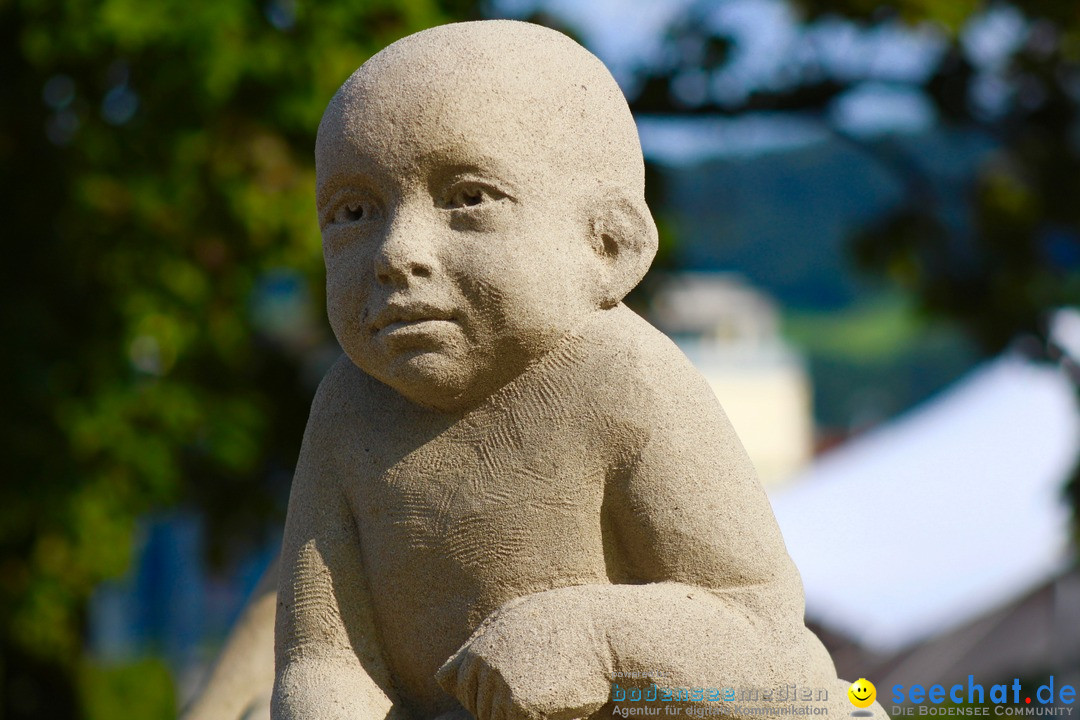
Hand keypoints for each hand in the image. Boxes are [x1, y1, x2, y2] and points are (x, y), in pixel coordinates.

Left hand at [435, 589, 612, 719]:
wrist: (611, 633)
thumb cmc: (575, 629)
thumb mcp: (522, 620)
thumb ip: (484, 644)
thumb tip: (441, 678)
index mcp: (483, 637)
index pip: (456, 680)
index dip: (484, 690)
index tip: (517, 686)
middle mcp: (482, 657)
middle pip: (476, 706)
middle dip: (502, 708)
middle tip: (542, 689)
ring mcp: (497, 680)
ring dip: (519, 716)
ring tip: (552, 691)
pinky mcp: (515, 704)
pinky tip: (558, 704)